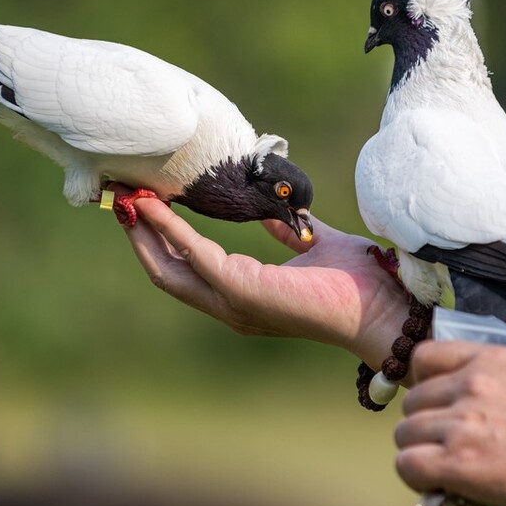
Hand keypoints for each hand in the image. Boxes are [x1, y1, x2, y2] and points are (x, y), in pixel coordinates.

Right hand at [120, 195, 410, 370]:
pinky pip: (196, 255)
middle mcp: (230, 304)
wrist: (385, 308)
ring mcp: (233, 302)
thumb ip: (286, 230)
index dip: (159, 236)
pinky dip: (171, 229)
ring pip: (169, 268)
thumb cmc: (358, 282)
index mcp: (243, 293)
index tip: (142, 201)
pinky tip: (156, 205)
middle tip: (120, 196)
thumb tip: (270, 211)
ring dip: (145, 231)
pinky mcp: (243, 292)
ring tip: (127, 197)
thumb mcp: (312, 243)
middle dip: (138, 234)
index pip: (186, 267)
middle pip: (165, 270)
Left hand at [394, 340, 505, 505]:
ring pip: (405, 434)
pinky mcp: (458, 461)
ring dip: (417, 451)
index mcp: (488, 359)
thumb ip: (497, 380)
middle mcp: (469, 385)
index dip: (421, 382)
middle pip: (411, 402)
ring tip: (440, 467)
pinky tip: (433, 483)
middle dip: (423, 424)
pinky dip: (415, 476)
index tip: (433, 402)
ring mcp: (462, 422)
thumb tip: (469, 400)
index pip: (423, 356)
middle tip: (442, 444)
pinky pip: (408, 464)